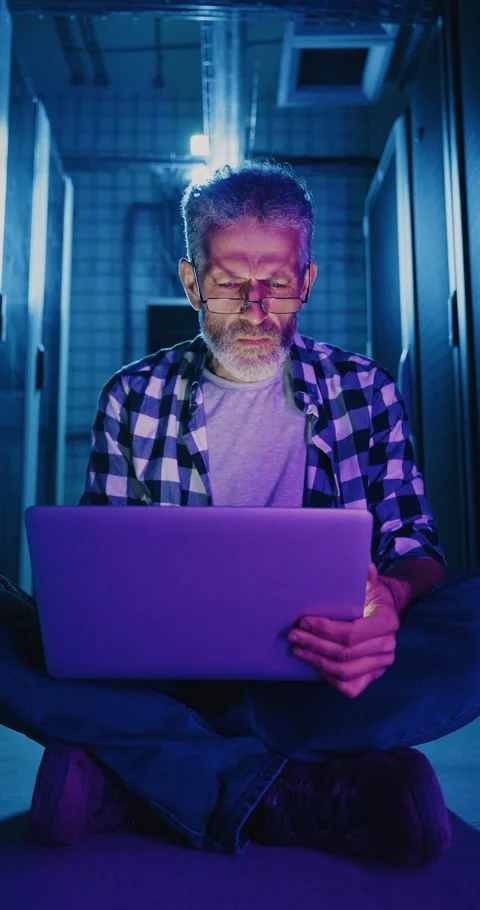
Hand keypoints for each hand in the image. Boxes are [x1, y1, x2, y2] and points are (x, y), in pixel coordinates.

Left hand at [287, 562, 402, 697]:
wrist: (384, 613)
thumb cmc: (371, 596)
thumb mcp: (371, 583)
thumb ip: (367, 577)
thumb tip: (365, 566)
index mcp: (387, 623)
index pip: (352, 633)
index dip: (325, 629)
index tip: (304, 622)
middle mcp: (387, 647)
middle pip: (344, 654)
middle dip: (314, 645)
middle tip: (293, 636)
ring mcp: (381, 665)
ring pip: (344, 672)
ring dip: (317, 662)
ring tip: (297, 650)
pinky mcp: (373, 677)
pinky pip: (350, 687)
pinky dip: (330, 679)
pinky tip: (314, 666)